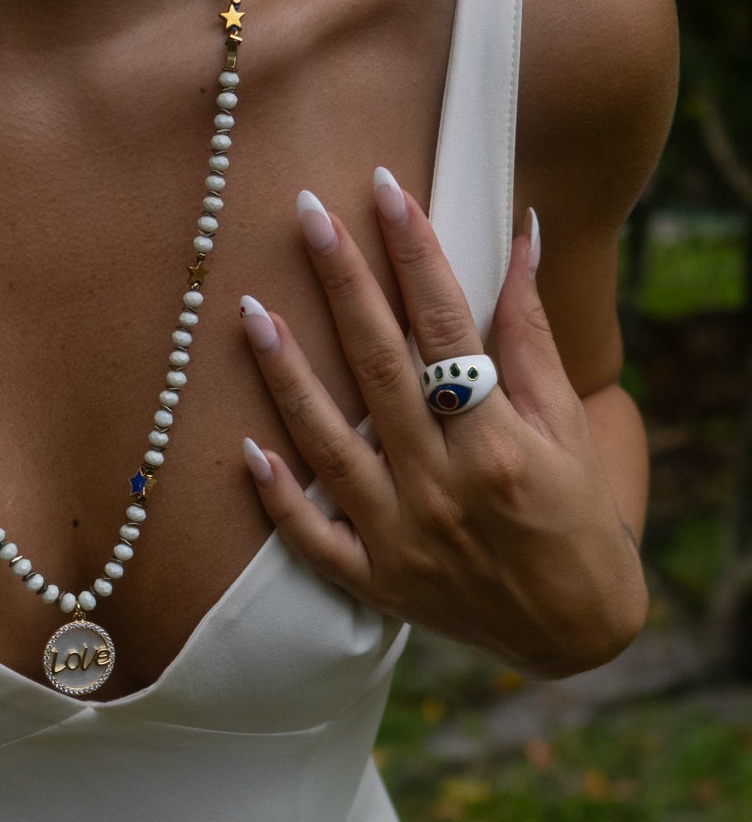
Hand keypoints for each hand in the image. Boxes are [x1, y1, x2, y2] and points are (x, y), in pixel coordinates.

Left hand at [238, 171, 645, 678]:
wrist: (573, 630)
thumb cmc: (576, 517)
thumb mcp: (568, 427)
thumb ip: (530, 339)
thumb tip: (521, 238)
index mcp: (497, 443)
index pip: (446, 328)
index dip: (414, 254)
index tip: (384, 190)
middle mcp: (440, 487)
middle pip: (378, 369)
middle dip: (341, 285)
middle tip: (305, 216)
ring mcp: (398, 537)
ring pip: (328, 443)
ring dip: (287, 376)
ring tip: (250, 311)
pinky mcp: (371, 580)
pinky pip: (311, 537)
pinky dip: (277, 497)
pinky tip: (245, 450)